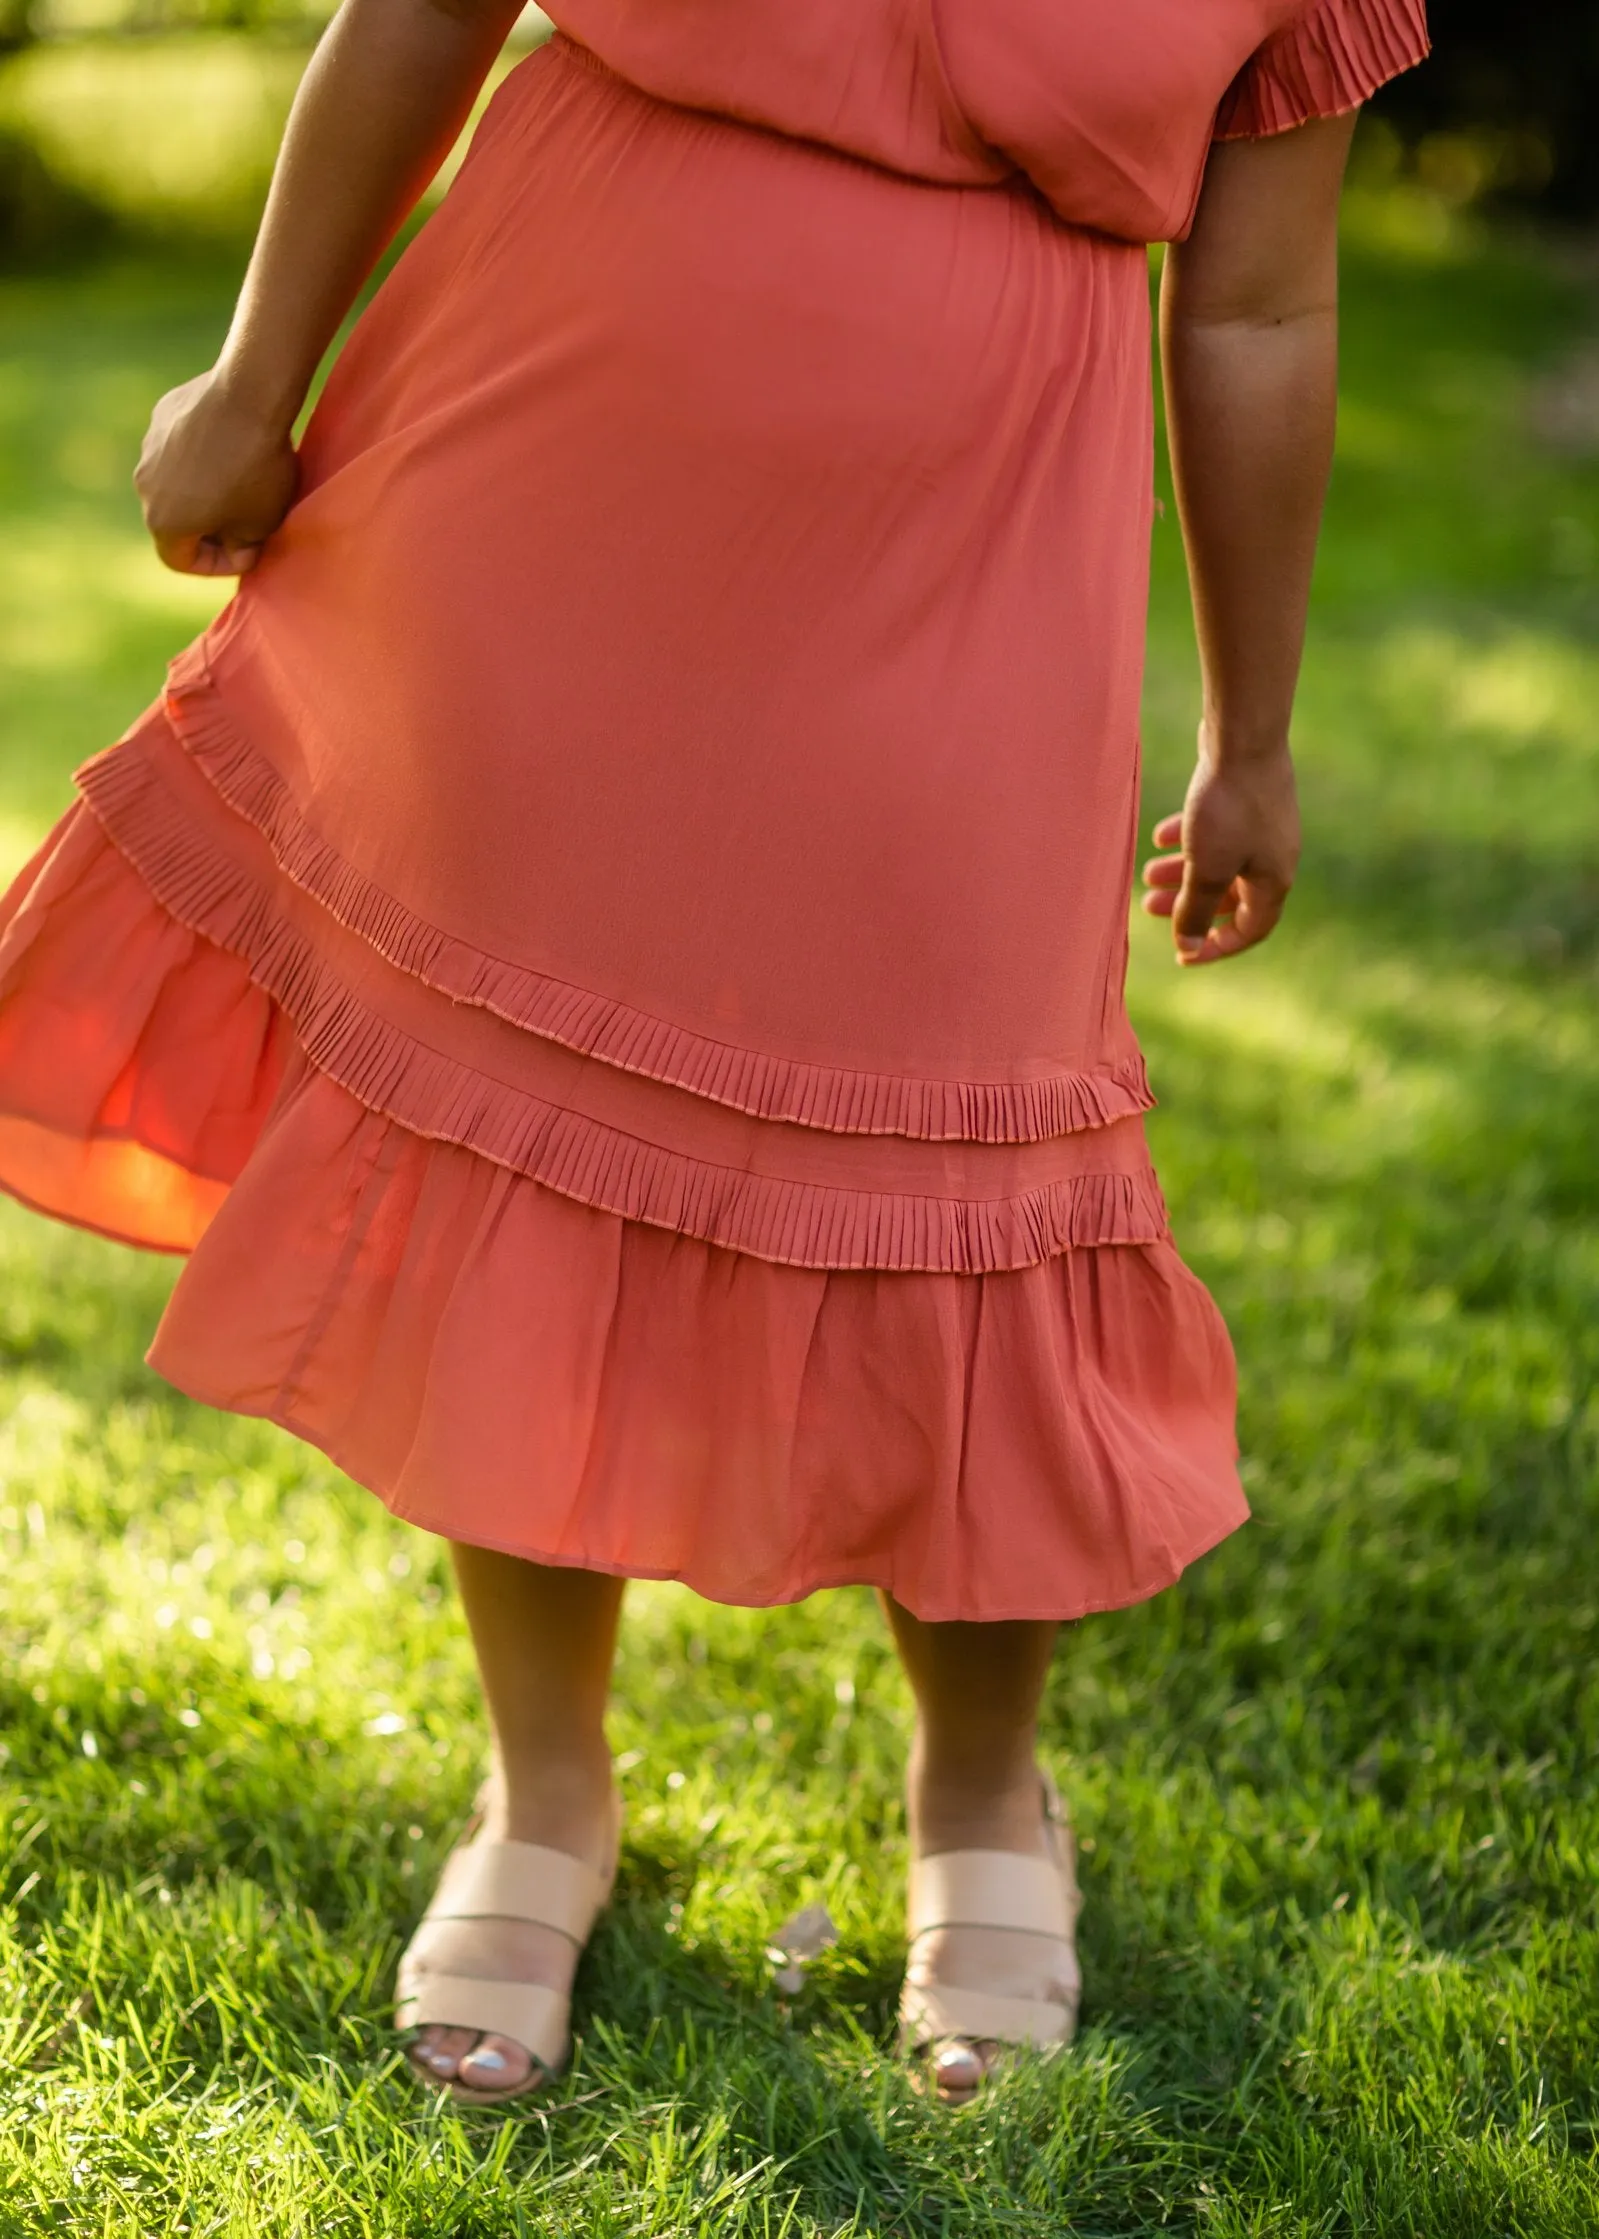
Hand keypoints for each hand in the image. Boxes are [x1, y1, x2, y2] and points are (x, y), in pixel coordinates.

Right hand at [133, 369, 299, 575]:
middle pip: (174, 519)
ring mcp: (149, 447)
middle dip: (208, 526)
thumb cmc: (257, 471)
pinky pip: (178, 446)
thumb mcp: (261, 525)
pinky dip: (200, 453)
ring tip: (240, 480)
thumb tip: (235, 548)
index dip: (215, 565)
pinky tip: (231, 445)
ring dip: (202, 488)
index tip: (245, 553)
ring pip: (175, 480)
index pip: (180, 560)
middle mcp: (145, 486)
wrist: (249, 398)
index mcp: (163, 521)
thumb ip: (241, 547)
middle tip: (245, 521)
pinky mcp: (161, 415)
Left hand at [1140, 731, 1299, 965]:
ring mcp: (1263, 826)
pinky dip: (1190, 838)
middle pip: (1228, 896)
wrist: (1243, 738)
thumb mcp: (1206, 868)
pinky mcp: (1248, 799)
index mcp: (1273, 880)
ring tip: (1146, 872)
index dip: (1217, 948)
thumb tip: (1189, 947)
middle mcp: (1274, 856)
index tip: (1182, 954)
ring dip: (1182, 871)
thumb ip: (1196, 910)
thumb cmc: (1227, 808)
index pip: (1250, 930)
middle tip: (1148, 906)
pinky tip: (1159, 836)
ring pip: (1219, 862)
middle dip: (1187, 904)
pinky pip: (1218, 831)